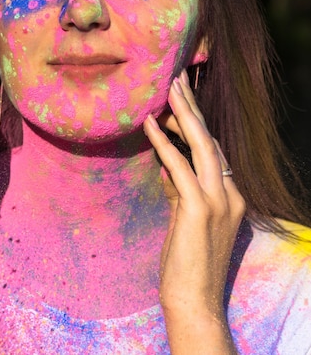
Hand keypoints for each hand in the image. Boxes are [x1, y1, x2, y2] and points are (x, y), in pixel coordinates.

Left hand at [143, 70, 244, 348]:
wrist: (194, 301)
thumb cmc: (187, 262)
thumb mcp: (186, 219)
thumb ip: (180, 190)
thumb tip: (166, 165)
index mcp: (230, 195)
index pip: (212, 149)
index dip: (194, 124)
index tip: (178, 102)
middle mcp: (230, 193)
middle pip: (210, 139)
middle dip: (192, 107)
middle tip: (177, 79)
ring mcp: (218, 200)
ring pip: (202, 145)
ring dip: (183, 113)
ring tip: (168, 87)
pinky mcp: (199, 209)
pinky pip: (179, 166)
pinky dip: (164, 143)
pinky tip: (151, 124)